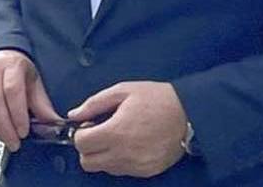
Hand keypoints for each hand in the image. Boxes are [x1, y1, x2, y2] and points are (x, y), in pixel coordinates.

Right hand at [0, 49, 61, 151]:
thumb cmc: (15, 69)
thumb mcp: (33, 81)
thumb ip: (41, 103)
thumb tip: (52, 123)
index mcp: (11, 64)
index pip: (12, 90)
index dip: (18, 114)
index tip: (23, 131)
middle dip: (5, 127)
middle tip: (14, 141)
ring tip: (4, 137)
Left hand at [68, 81, 187, 177]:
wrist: (189, 113)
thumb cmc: (156, 99)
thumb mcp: (122, 91)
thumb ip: (94, 103)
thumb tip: (74, 114)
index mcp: (116, 132)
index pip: (81, 144)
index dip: (81, 132)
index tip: (89, 124)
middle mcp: (124, 154)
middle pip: (88, 163)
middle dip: (88, 148)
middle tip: (99, 132)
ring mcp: (136, 165)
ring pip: (104, 168)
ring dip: (103, 155)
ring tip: (117, 136)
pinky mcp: (147, 171)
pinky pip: (122, 171)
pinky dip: (119, 160)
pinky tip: (129, 144)